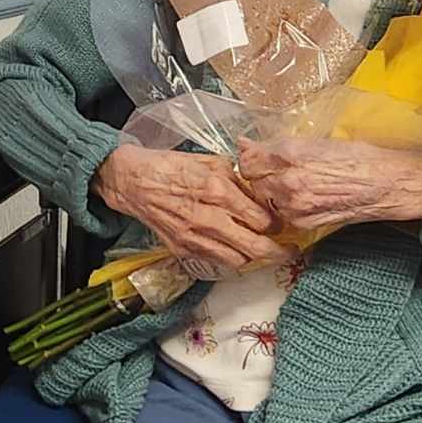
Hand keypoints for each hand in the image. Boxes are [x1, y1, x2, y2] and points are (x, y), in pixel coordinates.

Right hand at [94, 146, 278, 274]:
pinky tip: (235, 248)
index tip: (281, 223)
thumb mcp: (208, 161)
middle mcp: (208, 218)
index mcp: (217, 190)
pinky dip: (231, 258)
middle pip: (256, 247)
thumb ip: (236, 178)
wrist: (132, 181)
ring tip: (261, 249)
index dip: (277, 223)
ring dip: (254, 256)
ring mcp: (195, 237)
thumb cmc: (169, 167)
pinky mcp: (183, 249)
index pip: (261, 219)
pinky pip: (217, 261)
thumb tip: (260, 191)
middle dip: (279, 252)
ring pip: (239, 260)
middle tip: (289, 250)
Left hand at [237, 138, 421, 231]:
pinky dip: (284, 208)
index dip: (249, 157)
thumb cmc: (359, 158)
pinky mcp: (304, 223)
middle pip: (251, 180)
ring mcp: (295, 205)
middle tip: (273, 171)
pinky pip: (281, 215)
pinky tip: (302, 198)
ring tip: (291, 185)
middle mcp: (288, 181)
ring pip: (263, 199)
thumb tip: (248, 144)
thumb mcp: (316, 141)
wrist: (388, 184)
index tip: (254, 156)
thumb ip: (278, 146)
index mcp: (290, 153)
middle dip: (258, 175)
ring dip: (269, 193)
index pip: (247, 159)